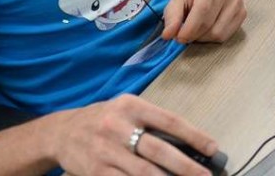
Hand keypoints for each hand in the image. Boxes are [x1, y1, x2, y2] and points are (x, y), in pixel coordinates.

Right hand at [54, 94, 217, 175]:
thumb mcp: (127, 110)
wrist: (62, 131)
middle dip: (185, 166)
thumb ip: (152, 123)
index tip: (213, 148)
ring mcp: (105, 150)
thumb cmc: (104, 119)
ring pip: (142, 172)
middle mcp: (118, 126)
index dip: (194, 135)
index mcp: (132, 106)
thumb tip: (186, 144)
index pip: (170, 121)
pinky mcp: (95, 171)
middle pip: (158, 150)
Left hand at [163, 0, 245, 43]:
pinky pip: (227, 35)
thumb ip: (171, 17)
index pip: (202, 9)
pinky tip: (207, 29)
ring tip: (196, 30)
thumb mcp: (177, 0)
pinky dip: (213, 38)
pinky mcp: (243, 11)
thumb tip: (168, 35)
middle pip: (209, 22)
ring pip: (218, 32)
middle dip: (194, 34)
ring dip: (203, 37)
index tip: (179, 38)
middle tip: (185, 35)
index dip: (189, 28)